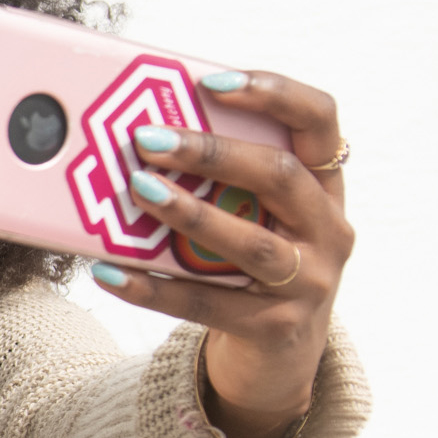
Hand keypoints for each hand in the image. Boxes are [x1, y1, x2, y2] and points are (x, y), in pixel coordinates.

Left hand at [88, 70, 350, 437]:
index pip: (319, 120)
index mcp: (325, 186)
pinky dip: (154, 287)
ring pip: (250, 242)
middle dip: (212, 151)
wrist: (276, 357)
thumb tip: (136, 138)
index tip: (212, 79)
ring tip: (136, 190)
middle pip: (279, 176)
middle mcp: (328, 229)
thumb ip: (220, 180)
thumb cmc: (248, 266)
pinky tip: (109, 271)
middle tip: (148, 138)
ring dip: (189, 212)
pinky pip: (206, 303)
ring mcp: (308, 282)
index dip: (274, 93)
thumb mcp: (252, 215)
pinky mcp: (274, 328)